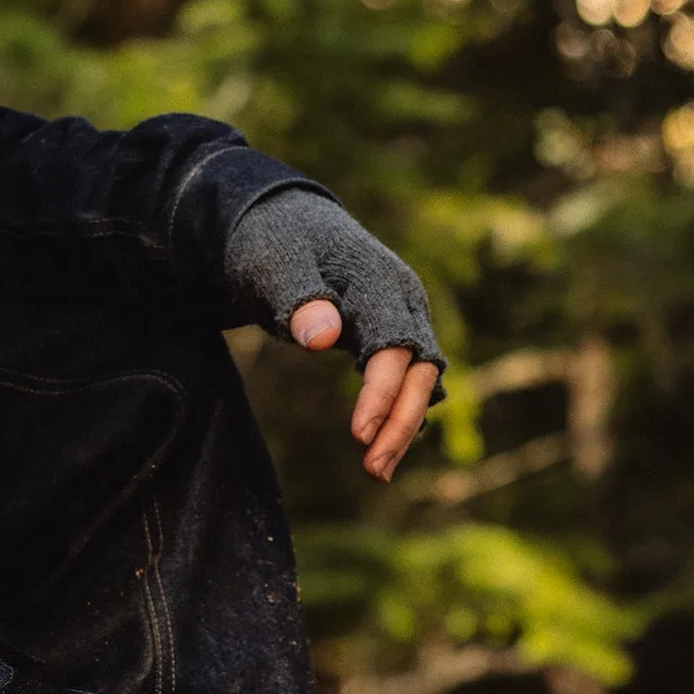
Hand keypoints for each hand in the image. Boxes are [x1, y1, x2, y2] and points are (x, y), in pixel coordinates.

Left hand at [223, 185, 443, 485]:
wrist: (284, 223)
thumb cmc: (275, 245)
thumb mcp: (273, 267)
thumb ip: (298, 299)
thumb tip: (323, 338)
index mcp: (378, 282)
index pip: (394, 346)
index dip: (382, 393)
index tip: (357, 437)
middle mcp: (402, 299)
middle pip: (421, 369)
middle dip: (400, 421)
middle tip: (373, 471)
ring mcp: (401, 315)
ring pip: (420, 377)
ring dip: (402, 423)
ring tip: (376, 471)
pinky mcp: (391, 332)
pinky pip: (406, 376)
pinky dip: (398, 410)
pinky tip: (383, 445)